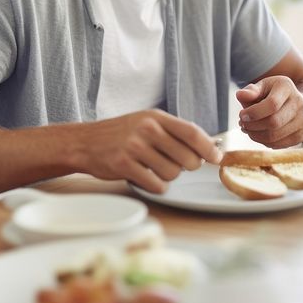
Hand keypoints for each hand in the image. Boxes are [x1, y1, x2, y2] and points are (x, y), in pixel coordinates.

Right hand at [78, 109, 221, 193]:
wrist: (85, 142)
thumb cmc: (121, 134)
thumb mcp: (146, 122)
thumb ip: (173, 132)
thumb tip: (207, 147)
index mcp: (156, 117)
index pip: (192, 132)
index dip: (208, 147)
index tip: (216, 157)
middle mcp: (146, 129)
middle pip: (187, 157)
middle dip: (188, 167)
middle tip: (177, 165)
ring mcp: (134, 147)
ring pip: (173, 174)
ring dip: (169, 177)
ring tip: (154, 168)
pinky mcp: (124, 165)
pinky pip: (156, 185)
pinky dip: (157, 186)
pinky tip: (147, 178)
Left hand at [236, 76, 302, 147]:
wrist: (292, 104)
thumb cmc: (271, 94)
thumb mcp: (261, 87)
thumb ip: (250, 91)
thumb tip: (240, 95)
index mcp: (287, 87)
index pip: (272, 104)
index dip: (254, 113)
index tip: (242, 115)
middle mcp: (299, 103)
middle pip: (274, 122)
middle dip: (253, 126)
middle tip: (242, 124)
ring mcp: (302, 120)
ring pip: (275, 136)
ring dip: (256, 136)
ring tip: (247, 129)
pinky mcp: (301, 135)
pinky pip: (279, 144)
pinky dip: (264, 142)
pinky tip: (258, 134)